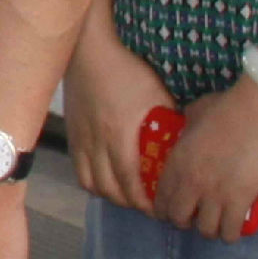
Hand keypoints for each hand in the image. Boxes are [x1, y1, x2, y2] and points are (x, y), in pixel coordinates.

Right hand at [67, 25, 168, 214]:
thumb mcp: (157, 95)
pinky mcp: (73, 134)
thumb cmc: (127, 69)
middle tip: (149, 205)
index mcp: (120, 136)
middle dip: (131, 204)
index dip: (146, 203)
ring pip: (92, 185)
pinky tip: (106, 179)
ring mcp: (81, 140)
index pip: (132, 185)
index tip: (161, 208)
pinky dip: (93, 182)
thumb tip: (184, 140)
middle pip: (111, 191)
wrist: (89, 50)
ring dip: (111, 195)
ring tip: (127, 195)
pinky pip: (79, 171)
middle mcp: (97, 144)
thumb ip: (168, 122)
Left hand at [154, 83, 257, 241]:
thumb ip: (187, 123)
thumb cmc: (227, 107)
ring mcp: (214, 194)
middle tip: (195, 217)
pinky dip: (231, 234)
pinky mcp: (239, 201)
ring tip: (217, 224)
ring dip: (210, 230)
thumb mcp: (195, 112)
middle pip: (179, 219)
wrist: (257, 112)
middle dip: (185, 221)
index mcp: (177, 162)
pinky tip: (234, 230)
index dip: (164, 209)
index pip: (161, 198)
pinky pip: (229, 231)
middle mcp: (191, 182)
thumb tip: (187, 123)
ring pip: (205, 230)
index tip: (171, 210)